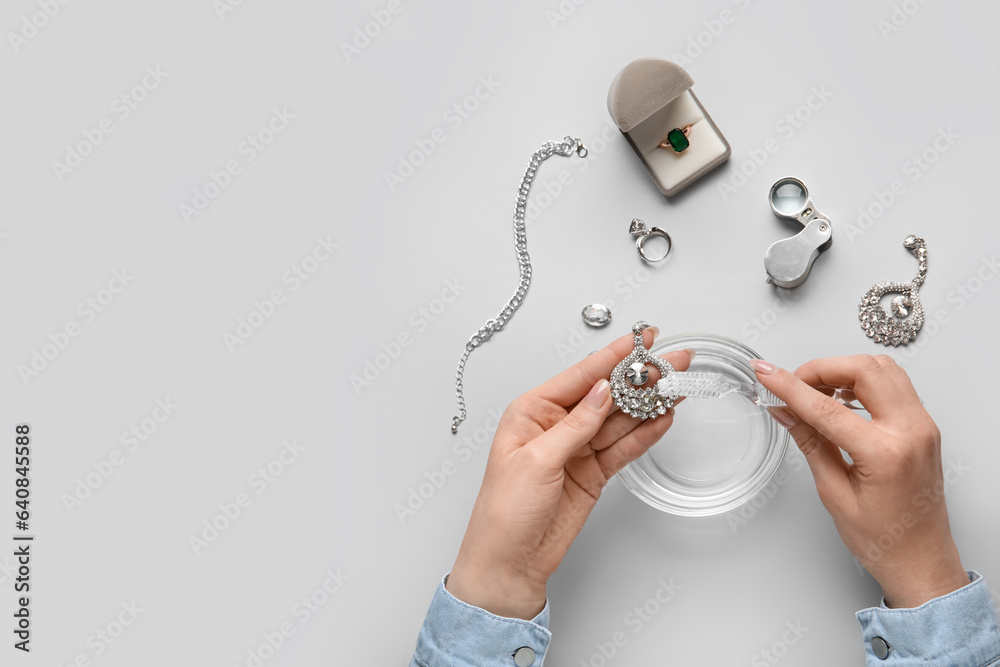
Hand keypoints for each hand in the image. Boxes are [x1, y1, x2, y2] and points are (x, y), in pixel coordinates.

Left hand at [446, 327, 693, 619]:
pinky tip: (663, 418)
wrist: (510, 563)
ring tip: (676, 385)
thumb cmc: (504, 513)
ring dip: (648, 403)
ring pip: (620, 419)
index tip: (641, 339)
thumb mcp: (537, 461)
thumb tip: (602, 391)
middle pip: (606, 394)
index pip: (580, 375)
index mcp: (531, 412)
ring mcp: (577, 449)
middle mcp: (556, 425)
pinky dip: (645, 433)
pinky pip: (624, 447)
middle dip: (640, 377)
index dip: (613, 355)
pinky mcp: (593, 472)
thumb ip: (575, 425)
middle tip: (672, 361)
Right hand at [753, 354, 968, 607]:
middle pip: (863, 370)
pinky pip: (895, 384)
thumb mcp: (834, 494)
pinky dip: (864, 380)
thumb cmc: (883, 540)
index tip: (766, 373)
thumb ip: (811, 444)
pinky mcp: (924, 426)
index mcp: (886, 454)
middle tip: (793, 384)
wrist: (921, 560)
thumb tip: (785, 411)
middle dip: (821, 368)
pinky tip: (842, 399)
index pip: (827, 407)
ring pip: (882, 369)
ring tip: (816, 392)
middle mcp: (911, 432)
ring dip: (844, 371)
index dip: (790, 386)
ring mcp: (923, 426)